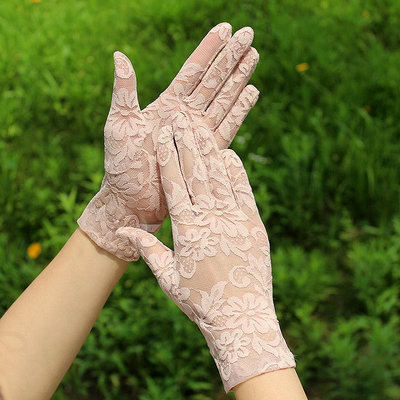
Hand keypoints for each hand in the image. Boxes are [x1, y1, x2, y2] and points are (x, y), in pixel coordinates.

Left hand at [78, 23, 259, 260]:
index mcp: (166, 105)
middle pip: (213, 81)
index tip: (224, 28)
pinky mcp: (206, 152)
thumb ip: (125, 91)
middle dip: (230, 57)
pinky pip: (227, 128)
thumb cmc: (121, 164)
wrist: (131, 199)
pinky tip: (251, 93)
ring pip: (223, 100)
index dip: (208, 49)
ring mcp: (198, 134)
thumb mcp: (119, 123)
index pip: (192, 70)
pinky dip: (239, 111)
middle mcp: (186, 116)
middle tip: (249, 34)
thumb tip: (120, 55)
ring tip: (253, 57)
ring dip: (239, 79)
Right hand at [118, 113, 294, 390]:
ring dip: (209, 151)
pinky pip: (243, 191)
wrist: (240, 315)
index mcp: (186, 230)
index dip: (168, 157)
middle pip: (196, 173)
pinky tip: (229, 154)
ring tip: (200, 130)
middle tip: (180, 121)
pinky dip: (236, 171)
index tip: (163, 136)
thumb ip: (147, 248)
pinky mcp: (254, 223)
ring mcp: (234, 219)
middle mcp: (210, 219)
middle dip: (186, 144)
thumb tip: (122, 230)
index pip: (174, 185)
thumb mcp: (167, 276)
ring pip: (219, 177)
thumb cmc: (199, 299)